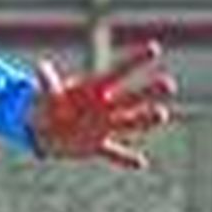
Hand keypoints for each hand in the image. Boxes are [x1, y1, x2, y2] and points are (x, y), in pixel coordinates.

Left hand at [28, 40, 174, 167]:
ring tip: (162, 114)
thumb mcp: (47, 95)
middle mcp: (106, 105)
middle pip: (132, 96)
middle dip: (150, 90)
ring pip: (131, 121)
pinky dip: (126, 158)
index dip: (136, 60)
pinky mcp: (98, 145)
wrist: (43, 131)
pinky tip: (141, 163)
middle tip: (169, 84)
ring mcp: (105, 126)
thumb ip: (49, 84)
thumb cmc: (46, 105)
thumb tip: (42, 68)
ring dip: (147, 119)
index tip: (155, 48)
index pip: (119, 71)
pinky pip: (115, 153)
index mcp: (95, 88)